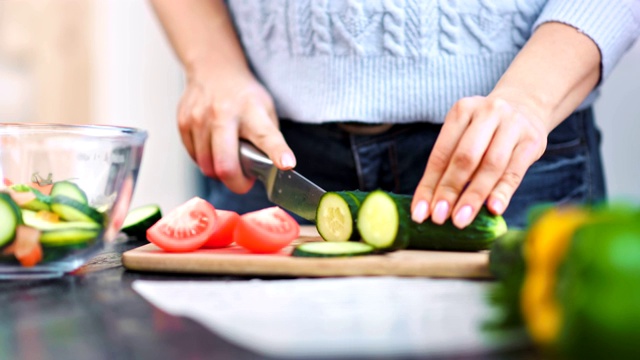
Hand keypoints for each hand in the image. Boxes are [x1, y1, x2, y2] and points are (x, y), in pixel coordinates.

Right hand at [177, 68, 294, 193]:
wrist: (213, 69)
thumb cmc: (244, 95)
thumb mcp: (265, 109)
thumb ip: (268, 138)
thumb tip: (273, 169)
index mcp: (252, 111)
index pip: (266, 135)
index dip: (277, 152)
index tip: (286, 164)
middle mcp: (223, 114)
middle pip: (225, 165)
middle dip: (237, 183)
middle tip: (245, 182)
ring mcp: (199, 118)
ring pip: (207, 166)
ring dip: (220, 173)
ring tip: (230, 160)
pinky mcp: (183, 123)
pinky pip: (194, 157)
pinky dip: (206, 161)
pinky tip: (214, 148)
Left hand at [411, 95, 548, 228]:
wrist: (526, 106)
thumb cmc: (485, 130)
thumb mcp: (465, 135)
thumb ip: (450, 164)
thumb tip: (432, 206)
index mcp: (462, 111)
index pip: (441, 154)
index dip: (429, 185)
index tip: (420, 213)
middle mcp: (487, 113)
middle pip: (464, 158)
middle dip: (449, 191)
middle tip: (439, 218)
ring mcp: (512, 125)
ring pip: (491, 166)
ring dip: (473, 196)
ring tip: (460, 220)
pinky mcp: (532, 141)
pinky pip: (515, 171)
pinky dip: (502, 192)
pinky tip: (493, 209)